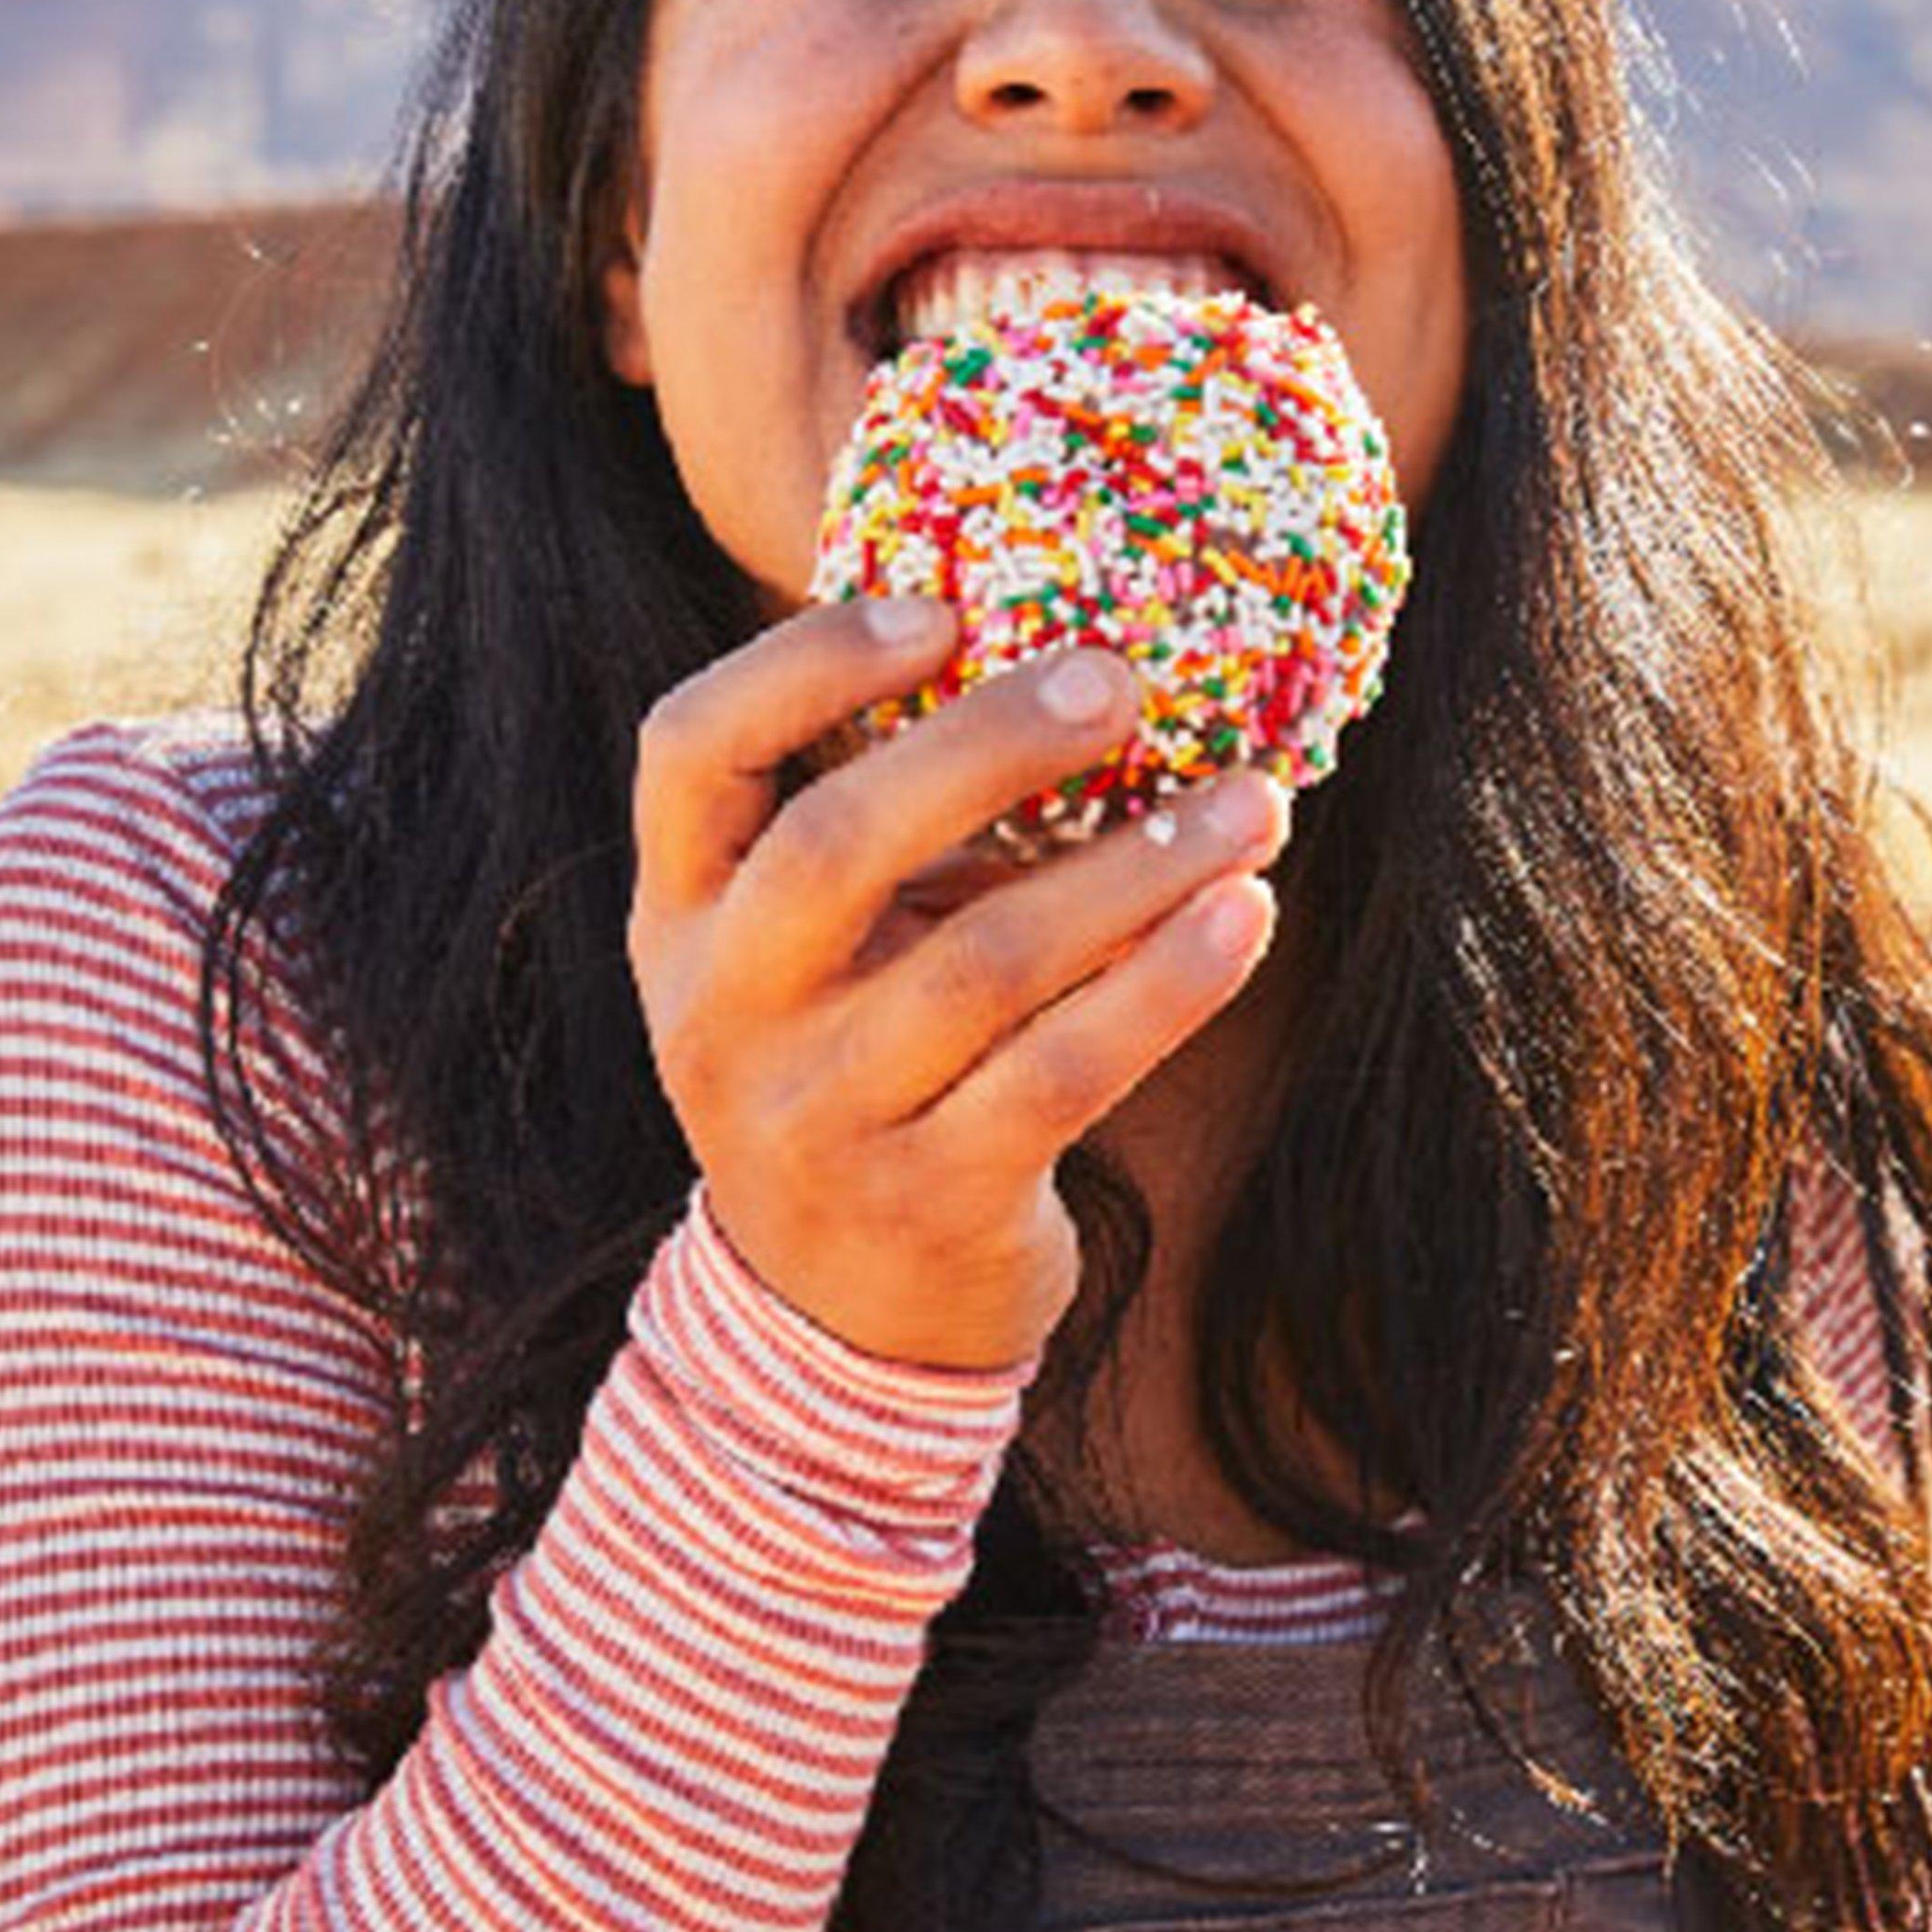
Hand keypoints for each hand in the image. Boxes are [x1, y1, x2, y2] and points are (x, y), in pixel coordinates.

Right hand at [627, 598, 1290, 1369]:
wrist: (837, 1322)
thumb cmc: (856, 1067)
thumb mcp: (808, 955)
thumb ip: (879, 825)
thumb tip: (1067, 651)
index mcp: (680, 922)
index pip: (687, 754)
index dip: (803, 665)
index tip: (942, 609)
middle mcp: (726, 1016)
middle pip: (836, 846)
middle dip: (989, 745)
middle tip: (1121, 679)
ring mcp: (822, 1120)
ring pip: (986, 963)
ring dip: (1136, 868)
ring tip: (1251, 802)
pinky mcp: (934, 1202)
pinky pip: (1067, 1074)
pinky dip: (1169, 986)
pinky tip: (1244, 915)